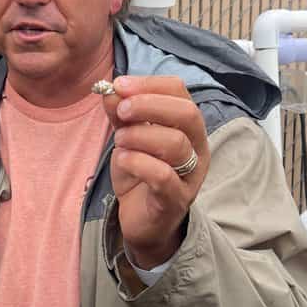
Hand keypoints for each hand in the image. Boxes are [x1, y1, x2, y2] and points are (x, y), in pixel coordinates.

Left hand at [101, 75, 209, 267]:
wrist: (143, 222)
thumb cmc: (140, 175)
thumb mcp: (127, 138)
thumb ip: (120, 114)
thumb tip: (109, 90)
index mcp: (187, 126)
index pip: (179, 91)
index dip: (149, 84)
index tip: (119, 85)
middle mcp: (197, 148)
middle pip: (187, 113)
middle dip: (149, 105)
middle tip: (121, 110)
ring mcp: (190, 175)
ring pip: (175, 143)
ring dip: (139, 135)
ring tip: (120, 141)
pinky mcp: (176, 200)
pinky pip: (163, 175)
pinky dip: (137, 162)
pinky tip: (122, 160)